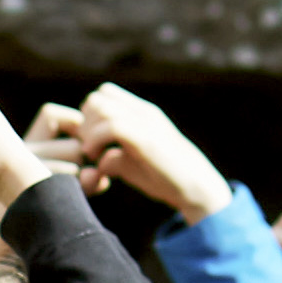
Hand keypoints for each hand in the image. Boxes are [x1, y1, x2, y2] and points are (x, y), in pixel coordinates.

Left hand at [34, 84, 231, 221]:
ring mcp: (146, 122)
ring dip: (88, 132)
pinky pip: (111, 127)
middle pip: (97, 99)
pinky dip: (95, 141)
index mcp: (141, 113)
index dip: (89, 116)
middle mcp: (143, 112)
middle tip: (87, 148)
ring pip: (101, 109)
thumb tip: (98, 161)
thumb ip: (115, 156)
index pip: (104, 95)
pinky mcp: (146, 138)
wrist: (197, 188)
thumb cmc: (165, 178)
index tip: (89, 140)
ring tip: (91, 154)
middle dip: (84, 123)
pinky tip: (96, 158)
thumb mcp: (133, 163)